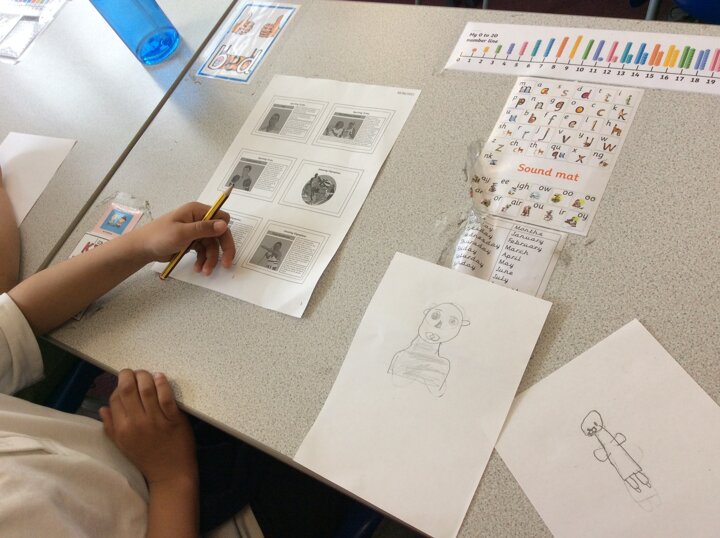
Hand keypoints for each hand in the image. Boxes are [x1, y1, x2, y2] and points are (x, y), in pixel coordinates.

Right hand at [100, 370, 197, 486]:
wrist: (170, 475)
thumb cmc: (147, 459)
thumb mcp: (123, 446)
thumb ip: (111, 427)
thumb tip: (103, 408)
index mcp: (122, 429)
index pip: (115, 399)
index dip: (119, 386)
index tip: (125, 382)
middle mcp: (136, 423)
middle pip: (128, 389)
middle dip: (129, 375)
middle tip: (134, 373)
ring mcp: (156, 421)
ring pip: (147, 389)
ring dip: (145, 376)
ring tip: (147, 374)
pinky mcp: (174, 419)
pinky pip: (166, 397)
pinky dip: (162, 384)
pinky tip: (160, 377)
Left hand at [130, 202, 235, 274]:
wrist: (143, 248)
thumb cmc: (159, 236)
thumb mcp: (182, 232)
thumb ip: (204, 229)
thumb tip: (224, 225)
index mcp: (197, 211)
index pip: (221, 218)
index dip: (224, 232)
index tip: (224, 246)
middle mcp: (199, 219)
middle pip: (219, 234)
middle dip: (222, 250)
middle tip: (226, 264)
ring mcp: (195, 231)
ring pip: (212, 246)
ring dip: (211, 259)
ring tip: (204, 271)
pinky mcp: (192, 242)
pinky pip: (204, 251)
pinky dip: (203, 260)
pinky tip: (198, 268)